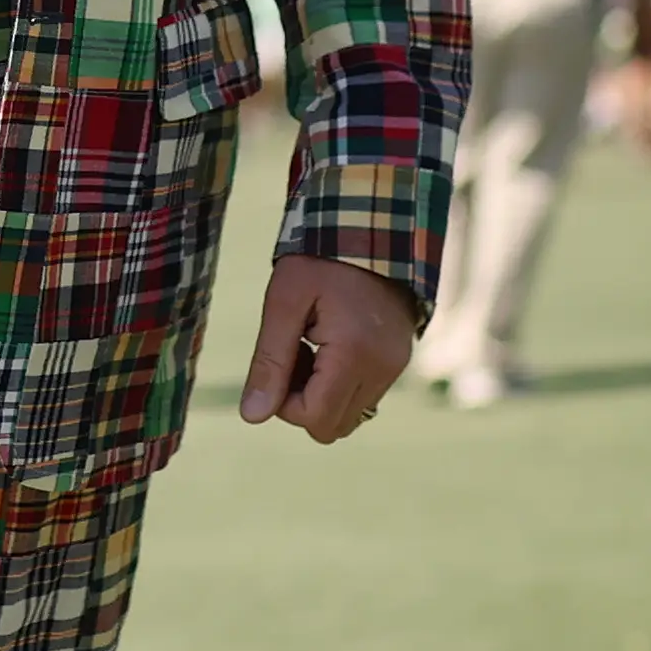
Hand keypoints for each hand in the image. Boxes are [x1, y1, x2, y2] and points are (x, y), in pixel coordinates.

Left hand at [239, 254, 417, 444]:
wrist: (371, 224)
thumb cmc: (321, 258)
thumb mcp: (284, 302)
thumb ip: (269, 361)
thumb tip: (252, 417)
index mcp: (355, 356)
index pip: (315, 419)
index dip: (284, 403)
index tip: (280, 359)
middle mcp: (383, 369)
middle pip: (333, 427)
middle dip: (302, 401)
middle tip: (294, 352)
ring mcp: (395, 367)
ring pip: (349, 415)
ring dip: (321, 394)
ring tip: (312, 345)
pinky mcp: (398, 360)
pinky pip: (363, 396)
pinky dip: (340, 383)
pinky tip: (330, 345)